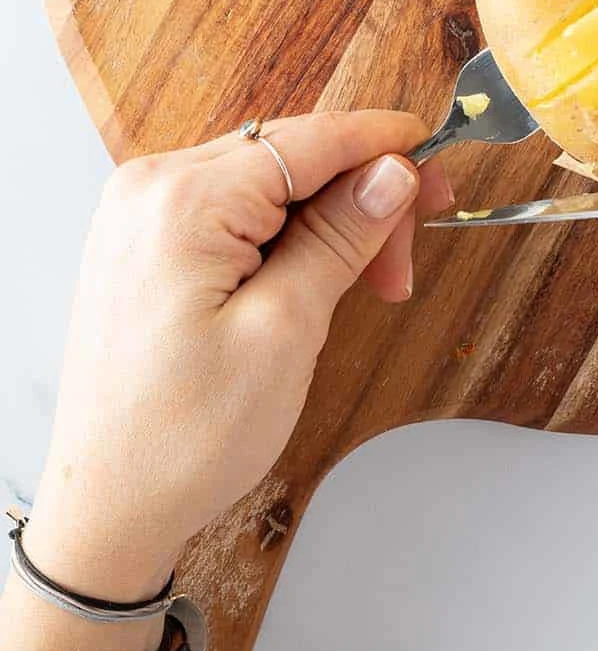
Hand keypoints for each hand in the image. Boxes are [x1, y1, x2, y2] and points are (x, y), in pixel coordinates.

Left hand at [22, 111, 450, 601]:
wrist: (106, 511)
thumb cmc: (185, 438)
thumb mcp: (284, 331)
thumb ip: (340, 237)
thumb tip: (392, 171)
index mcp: (183, 201)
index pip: (308, 139)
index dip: (382, 144)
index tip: (438, 159)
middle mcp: (151, 188)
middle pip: (288, 156)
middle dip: (359, 195)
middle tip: (406, 260)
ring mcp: (139, 215)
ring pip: (264, 183)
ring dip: (326, 219)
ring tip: (368, 284)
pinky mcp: (141, 244)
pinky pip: (230, 210)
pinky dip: (283, 233)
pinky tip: (314, 277)